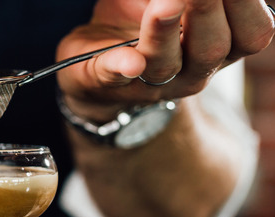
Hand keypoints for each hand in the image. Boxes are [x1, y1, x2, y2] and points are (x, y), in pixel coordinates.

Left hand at [56, 0, 274, 121]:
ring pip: (165, 64)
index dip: (247, 5)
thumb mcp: (170, 1)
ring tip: (167, 2)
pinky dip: (122, 66)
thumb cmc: (140, 20)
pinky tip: (130, 61)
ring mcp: (148, 82)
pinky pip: (113, 75)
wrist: (91, 65)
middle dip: (208, 10)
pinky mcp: (106, 81)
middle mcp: (191, 71)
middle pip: (212, 49)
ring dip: (166, 31)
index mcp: (218, 46)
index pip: (251, 33)